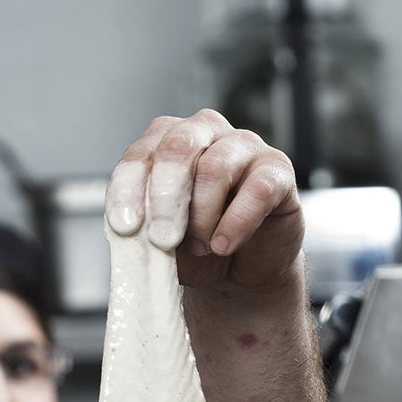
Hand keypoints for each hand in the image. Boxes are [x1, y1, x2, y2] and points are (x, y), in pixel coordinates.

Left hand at [106, 110, 302, 292]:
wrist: (238, 269)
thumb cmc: (193, 244)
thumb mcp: (156, 239)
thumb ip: (141, 226)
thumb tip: (128, 228)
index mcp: (167, 142)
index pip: (141, 152)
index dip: (128, 189)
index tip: (125, 226)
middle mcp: (205, 132)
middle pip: (178, 146)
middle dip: (164, 197)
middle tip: (161, 239)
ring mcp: (244, 146)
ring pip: (214, 168)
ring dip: (202, 218)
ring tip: (201, 248)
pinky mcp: (277, 170)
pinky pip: (257, 189)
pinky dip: (236, 223)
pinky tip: (224, 245)